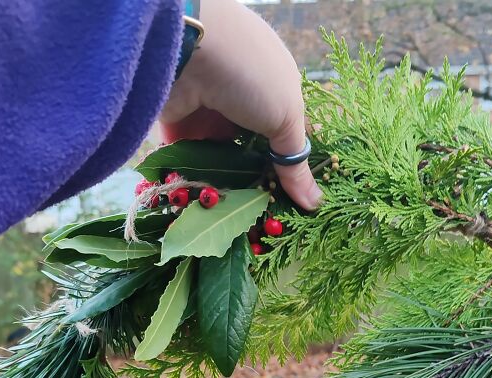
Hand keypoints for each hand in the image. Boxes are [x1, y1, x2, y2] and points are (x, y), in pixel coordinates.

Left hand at [159, 0, 320, 210]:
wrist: (187, 45)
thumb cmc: (250, 72)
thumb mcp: (285, 116)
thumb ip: (295, 162)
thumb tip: (315, 202)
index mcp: (273, 88)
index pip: (284, 134)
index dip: (289, 168)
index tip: (292, 203)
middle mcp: (241, 98)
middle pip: (251, 152)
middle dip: (255, 182)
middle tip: (262, 218)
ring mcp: (207, 109)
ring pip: (219, 159)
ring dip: (226, 185)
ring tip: (235, 217)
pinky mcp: (176, 122)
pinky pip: (186, 159)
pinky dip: (193, 180)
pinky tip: (204, 207)